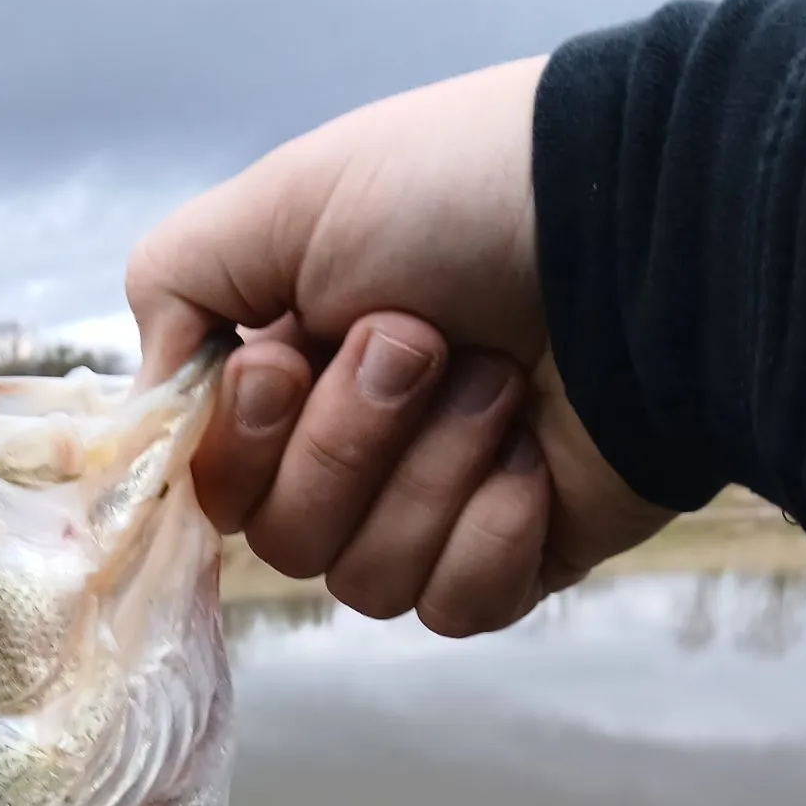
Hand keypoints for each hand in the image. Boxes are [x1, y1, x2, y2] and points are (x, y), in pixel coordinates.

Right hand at [125, 58, 675, 636]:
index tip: (289, 360)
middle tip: (426, 345)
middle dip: (352, 442)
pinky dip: (493, 532)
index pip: (212, 486)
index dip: (242, 447)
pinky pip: (454, 608)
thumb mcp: (290, 199)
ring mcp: (431, 515)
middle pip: (285, 544)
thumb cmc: (468, 197)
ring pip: (368, 583)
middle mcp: (349, 456)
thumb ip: (175, 288)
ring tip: (502, 383)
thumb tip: (153, 402)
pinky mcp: (509, 562)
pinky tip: (536, 460)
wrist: (652, 232)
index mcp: (290, 383)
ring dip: (434, 473)